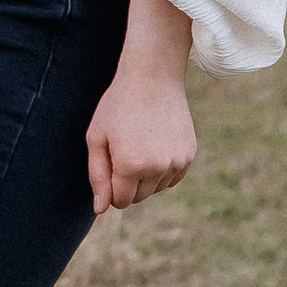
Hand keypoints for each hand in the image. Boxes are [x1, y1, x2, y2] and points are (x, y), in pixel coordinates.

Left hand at [87, 0, 196, 213]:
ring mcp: (176, 163)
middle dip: (127, 182)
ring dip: (146, 177)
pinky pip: (172, 179)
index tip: (110, 164)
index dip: (111, 186)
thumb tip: (101, 209)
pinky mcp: (189, 156)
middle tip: (124, 149)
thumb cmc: (118, 106)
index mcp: (130, 166)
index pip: (119, 201)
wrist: (153, 78)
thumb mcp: (97, 138)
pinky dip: (162, 170)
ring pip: (156, 189)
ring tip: (140, 144)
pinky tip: (155, 145)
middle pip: (138, 197)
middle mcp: (156, 169)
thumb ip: (97, 176)